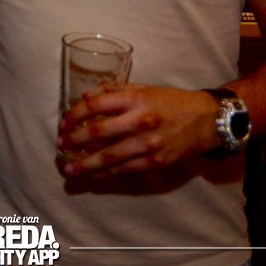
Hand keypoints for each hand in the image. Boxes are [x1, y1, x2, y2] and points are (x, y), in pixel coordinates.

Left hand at [56, 84, 219, 177]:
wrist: (205, 120)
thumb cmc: (172, 102)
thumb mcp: (144, 89)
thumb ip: (114, 91)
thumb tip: (85, 98)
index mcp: (137, 98)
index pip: (96, 105)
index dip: (75, 115)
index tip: (64, 122)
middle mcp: (141, 121)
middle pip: (98, 132)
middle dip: (75, 140)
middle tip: (60, 144)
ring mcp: (148, 144)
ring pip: (109, 157)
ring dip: (85, 164)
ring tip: (69, 169)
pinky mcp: (155, 162)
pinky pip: (123, 170)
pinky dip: (105, 174)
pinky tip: (92, 176)